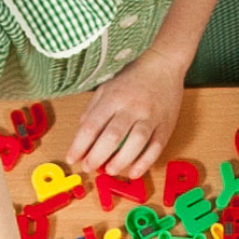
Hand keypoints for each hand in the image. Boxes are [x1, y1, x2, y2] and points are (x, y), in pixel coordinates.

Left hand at [65, 50, 188, 179]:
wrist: (164, 65)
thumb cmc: (133, 78)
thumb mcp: (107, 88)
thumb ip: (93, 110)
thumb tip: (82, 135)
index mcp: (113, 97)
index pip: (92, 125)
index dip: (80, 145)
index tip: (72, 158)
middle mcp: (132, 107)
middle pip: (112, 137)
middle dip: (97, 156)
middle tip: (88, 168)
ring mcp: (150, 117)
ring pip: (135, 144)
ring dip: (120, 161)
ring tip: (109, 171)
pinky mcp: (165, 126)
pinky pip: (155, 148)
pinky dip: (144, 163)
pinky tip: (133, 173)